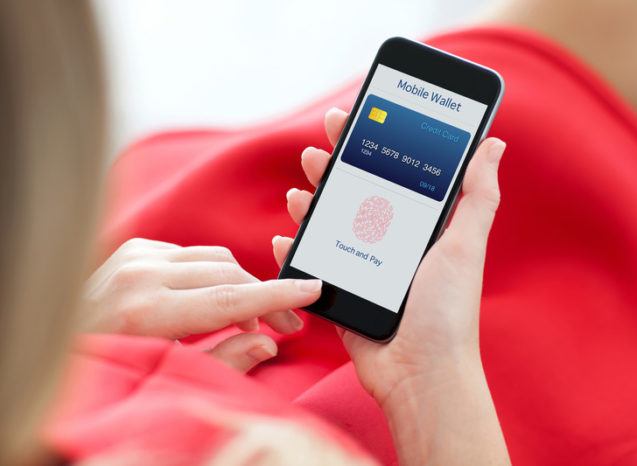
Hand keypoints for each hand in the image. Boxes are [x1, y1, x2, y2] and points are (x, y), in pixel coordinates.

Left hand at [84, 238, 320, 371]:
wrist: (52, 344)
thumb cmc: (103, 373)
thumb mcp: (161, 382)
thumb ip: (221, 363)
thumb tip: (265, 342)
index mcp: (146, 312)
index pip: (230, 298)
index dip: (276, 296)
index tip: (312, 290)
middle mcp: (140, 274)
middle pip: (230, 272)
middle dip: (264, 297)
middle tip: (286, 325)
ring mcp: (134, 255)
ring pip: (216, 257)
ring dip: (239, 285)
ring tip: (246, 320)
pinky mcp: (133, 247)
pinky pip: (192, 253)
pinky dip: (211, 275)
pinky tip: (208, 302)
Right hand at [273, 108, 509, 464]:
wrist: (421, 373)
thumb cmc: (448, 311)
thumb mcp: (465, 244)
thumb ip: (476, 194)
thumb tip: (493, 143)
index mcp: (418, 228)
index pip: (391, 175)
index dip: (372, 145)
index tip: (356, 117)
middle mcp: (388, 244)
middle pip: (355, 195)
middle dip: (334, 167)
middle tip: (319, 146)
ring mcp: (362, 268)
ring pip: (329, 226)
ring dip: (311, 203)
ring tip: (300, 189)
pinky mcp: (341, 294)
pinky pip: (312, 267)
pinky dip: (295, 253)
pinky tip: (286, 237)